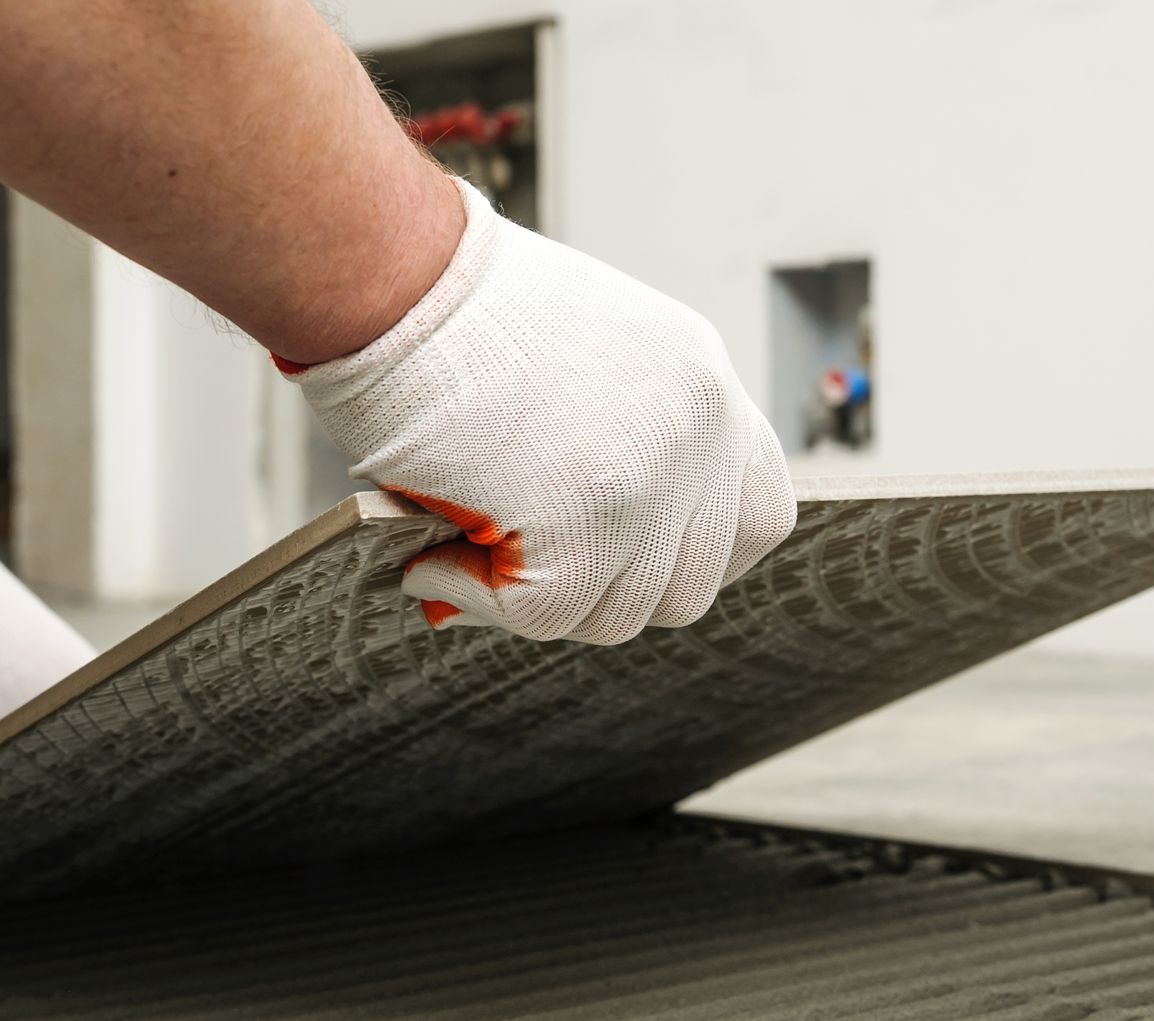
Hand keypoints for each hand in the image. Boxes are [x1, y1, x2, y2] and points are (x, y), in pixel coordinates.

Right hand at [282, 179, 796, 645]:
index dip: (697, 557)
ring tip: (465, 551)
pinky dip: (478, 601)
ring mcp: (650, 479)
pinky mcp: (586, 523)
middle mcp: (697, 428)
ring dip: (537, 602)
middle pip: (693, 583)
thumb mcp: (578, 357)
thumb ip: (618, 442)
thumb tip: (595, 555)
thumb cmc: (451, 307)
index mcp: (701, 380)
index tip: (634, 561)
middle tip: (529, 567)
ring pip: (617, 613)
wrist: (394, 272)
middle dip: (609, 593)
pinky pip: (544, 615)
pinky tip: (435, 562)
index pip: (759, 513)